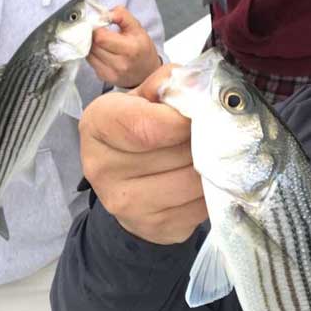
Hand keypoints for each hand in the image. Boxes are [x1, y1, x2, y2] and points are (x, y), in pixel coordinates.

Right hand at [79, 64, 206, 243]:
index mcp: (97, 124)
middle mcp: (102, 168)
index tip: (199, 113)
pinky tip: (204, 178)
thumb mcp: (146, 96)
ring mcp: (126, 205)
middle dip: (204, 140)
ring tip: (209, 154)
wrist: (129, 183)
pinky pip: (201, 206)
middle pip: (177, 153)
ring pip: (194, 181)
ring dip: (213, 166)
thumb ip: (168, 83)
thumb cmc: (141, 127)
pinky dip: (213, 190)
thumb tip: (197, 85)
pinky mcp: (154, 228)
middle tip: (211, 131)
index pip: (146, 127)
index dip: (182, 120)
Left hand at [88, 6, 160, 88]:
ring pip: (88, 52)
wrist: (146, 71)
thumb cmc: (142, 48)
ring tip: (102, 40)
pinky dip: (92, 53)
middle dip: (92, 35)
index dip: (96, 27)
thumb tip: (107, 13)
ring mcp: (111, 73)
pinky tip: (102, 50)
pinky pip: (90, 61)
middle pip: (93, 44)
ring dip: (91, 44)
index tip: (99, 23)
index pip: (100, 37)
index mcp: (130, 49)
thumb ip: (123, 16)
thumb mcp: (137, 28)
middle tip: (98, 30)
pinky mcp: (104, 77)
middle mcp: (120, 64)